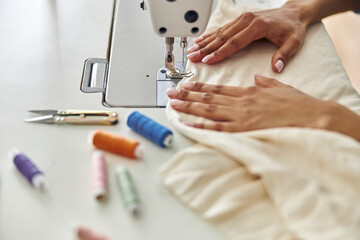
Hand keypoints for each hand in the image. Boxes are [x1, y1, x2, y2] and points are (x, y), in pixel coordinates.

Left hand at [166, 75, 359, 141]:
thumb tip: (257, 78)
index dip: (200, 87)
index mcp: (249, 92)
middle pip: (208, 98)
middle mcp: (241, 102)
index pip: (218, 89)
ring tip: (173, 105)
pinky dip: (201, 127)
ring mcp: (241, 117)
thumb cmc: (299, 105)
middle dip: (187, 95)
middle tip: (170, 93)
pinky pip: (218, 129)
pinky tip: (188, 125)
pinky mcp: (244, 131)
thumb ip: (266, 83)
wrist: (313, 117)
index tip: (186, 84)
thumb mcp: (281, 88)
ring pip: (209, 111)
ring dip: (189, 108)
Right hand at [187, 4, 307, 72]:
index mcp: (257, 26)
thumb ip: (284, 54)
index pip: (234, 42)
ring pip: (219, 32)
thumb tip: (277, 68)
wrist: (293, 13)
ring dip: (204, 42)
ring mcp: (242, 19)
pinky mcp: (240, 20)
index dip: (219, 53)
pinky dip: (209, 35)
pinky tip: (200, 40)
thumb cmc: (292, 28)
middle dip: (205, 48)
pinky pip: (222, 28)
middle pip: (222, 37)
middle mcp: (247, 20)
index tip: (208, 60)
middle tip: (193, 57)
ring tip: (192, 50)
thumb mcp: (294, 42)